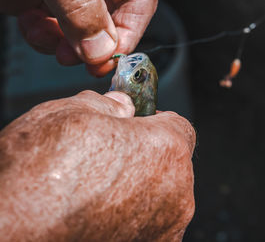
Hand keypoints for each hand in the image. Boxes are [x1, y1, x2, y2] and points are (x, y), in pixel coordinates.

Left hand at [0, 0, 156, 76]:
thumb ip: (80, 8)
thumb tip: (101, 50)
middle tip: (77, 59)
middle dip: (92, 44)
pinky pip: (58, 30)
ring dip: (65, 44)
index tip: (109, 58)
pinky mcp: (48, 1)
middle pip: (114, 20)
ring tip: (45, 38)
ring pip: (85, 32)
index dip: (130, 31)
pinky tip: (30, 24)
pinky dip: (44, 36)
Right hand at [0, 91, 194, 240]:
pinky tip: (100, 211)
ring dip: (139, 186)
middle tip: (111, 155)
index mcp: (167, 149)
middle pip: (171, 162)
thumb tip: (122, 106)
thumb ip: (110, 104)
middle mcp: (176, 191)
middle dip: (147, 154)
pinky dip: (132, 215)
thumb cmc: (39, 177)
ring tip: (99, 186)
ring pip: (161, 193)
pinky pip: (150, 222)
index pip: (179, 126)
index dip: (156, 121)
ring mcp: (165, 226)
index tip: (139, 123)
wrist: (13, 231)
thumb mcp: (72, 112)